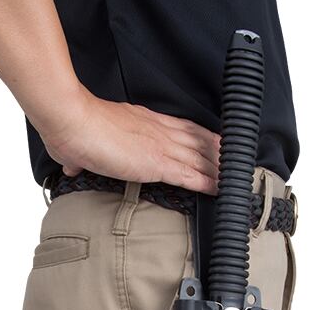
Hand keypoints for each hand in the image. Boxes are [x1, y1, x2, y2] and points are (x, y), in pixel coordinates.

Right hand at [37, 91, 220, 194]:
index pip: (180, 128)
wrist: (73, 122)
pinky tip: (220, 187)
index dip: (200, 135)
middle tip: (238, 157)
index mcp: (143, 122)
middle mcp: (157, 131)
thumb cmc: (72, 129)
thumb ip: (79, 157)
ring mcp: (159, 146)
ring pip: (199, 157)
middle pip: (197, 140)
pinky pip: (190, 175)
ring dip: (219, 167)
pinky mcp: (156, 163)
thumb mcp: (78, 146)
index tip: (213, 141)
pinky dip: (207, 182)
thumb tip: (71, 165)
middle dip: (218, 150)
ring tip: (237, 175)